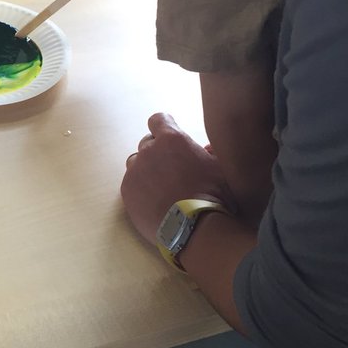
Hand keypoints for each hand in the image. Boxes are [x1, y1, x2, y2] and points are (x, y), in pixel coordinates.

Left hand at [121, 113, 233, 243]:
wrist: (193, 227)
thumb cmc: (212, 194)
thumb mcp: (220, 168)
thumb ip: (210, 152)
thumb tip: (206, 148)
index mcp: (172, 139)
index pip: (158, 120)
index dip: (163, 126)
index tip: (168, 135)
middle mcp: (149, 151)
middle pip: (147, 143)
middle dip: (157, 151)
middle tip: (171, 168)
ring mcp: (135, 171)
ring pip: (136, 163)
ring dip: (146, 169)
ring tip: (161, 186)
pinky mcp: (127, 191)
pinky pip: (131, 183)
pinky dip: (140, 188)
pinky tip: (154, 200)